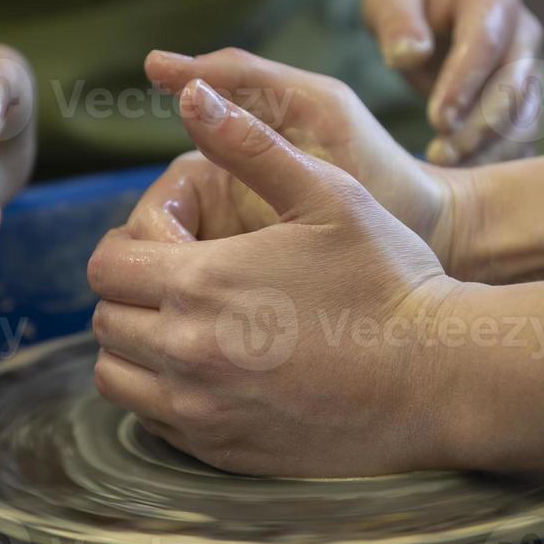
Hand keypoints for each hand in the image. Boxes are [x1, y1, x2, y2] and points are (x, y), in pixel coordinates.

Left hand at [87, 78, 463, 477]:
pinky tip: (215, 369)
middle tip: (188, 276)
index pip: (106, 266)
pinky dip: (163, 393)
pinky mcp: (224, 452)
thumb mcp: (327, 192)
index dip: (133, 242)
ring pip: (117, 378)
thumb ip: (249, 142)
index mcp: (200, 284)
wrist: (438, 378)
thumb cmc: (388, 278)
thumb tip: (189, 92)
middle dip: (131, 291)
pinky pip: (155, 423)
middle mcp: (186, 355)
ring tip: (192, 324)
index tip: (182, 236)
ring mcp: (203, 412)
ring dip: (136, 347)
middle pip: (105, 321)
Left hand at [362, 0, 543, 165]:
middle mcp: (522, 34)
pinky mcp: (521, 101)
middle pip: (515, 86)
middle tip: (440, 155)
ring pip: (523, 118)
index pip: (487, 44)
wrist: (426, 1)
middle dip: (480, 126)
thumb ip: (398, 22)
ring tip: (445, 170)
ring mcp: (527, 69)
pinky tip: (464, 182)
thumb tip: (409, 54)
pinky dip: (495, 161)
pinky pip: (518, 137)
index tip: (437, 120)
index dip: (465, 84)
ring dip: (489, 150)